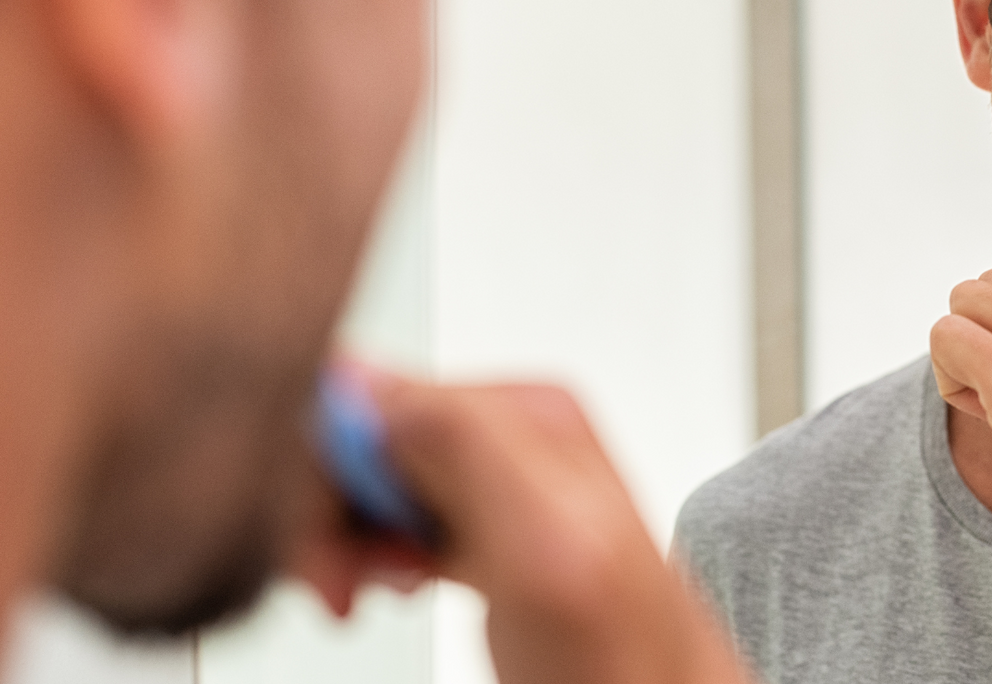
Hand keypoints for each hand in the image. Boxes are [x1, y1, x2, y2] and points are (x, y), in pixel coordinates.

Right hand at [293, 375, 749, 683]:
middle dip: (330, 511)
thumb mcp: (545, 539)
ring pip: (369, 482)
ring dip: (345, 540)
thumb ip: (464, 444)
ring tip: (363, 592)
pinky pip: (394, 517)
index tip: (321, 544)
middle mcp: (512, 436)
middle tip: (340, 585)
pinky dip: (372, 556)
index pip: (369, 394)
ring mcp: (499, 485)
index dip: (323, 471)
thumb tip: (366, 379)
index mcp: (524, 411)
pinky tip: (395, 587)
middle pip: (363, 438)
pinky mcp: (488, 531)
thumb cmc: (626, 657)